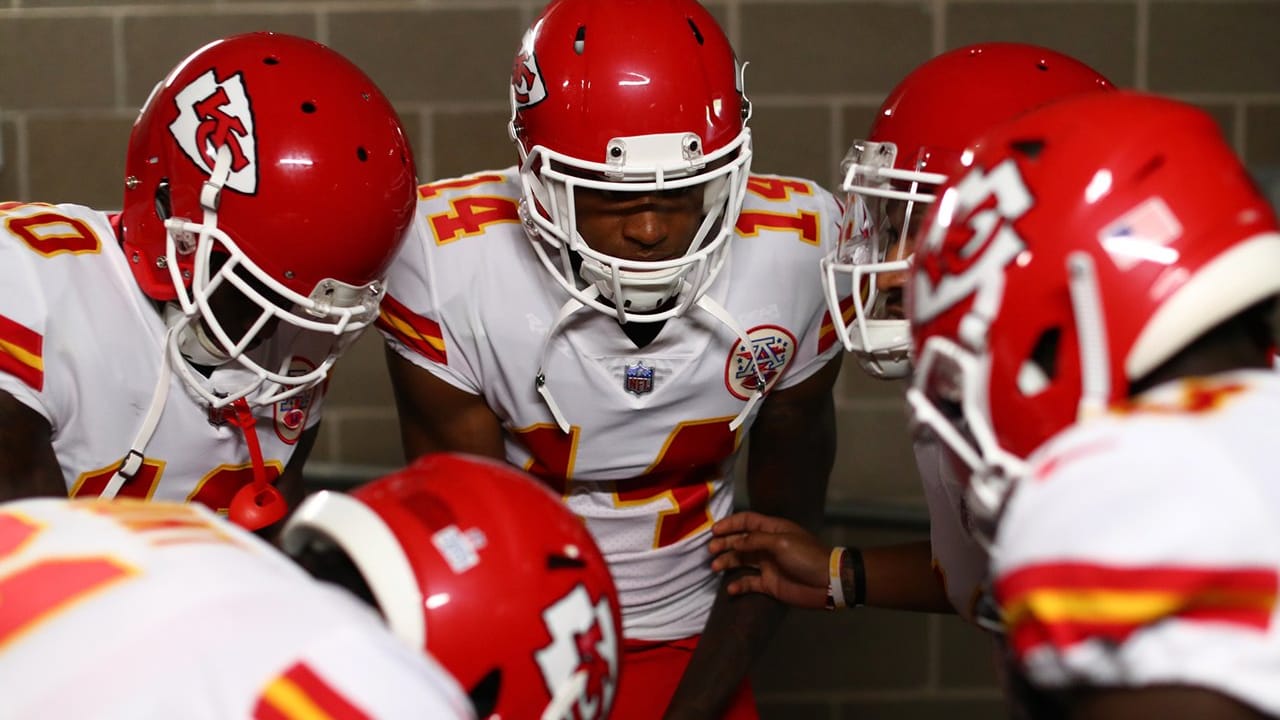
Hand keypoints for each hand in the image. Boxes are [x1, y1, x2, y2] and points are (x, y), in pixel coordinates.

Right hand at [708, 511, 831, 608]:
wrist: (828, 583)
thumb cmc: (806, 557)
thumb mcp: (782, 542)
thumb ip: (756, 540)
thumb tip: (734, 542)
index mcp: (772, 530)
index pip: (747, 521)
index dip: (730, 524)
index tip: (713, 531)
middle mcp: (767, 546)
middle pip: (740, 541)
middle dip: (724, 544)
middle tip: (711, 550)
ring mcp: (767, 565)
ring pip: (741, 561)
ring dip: (727, 562)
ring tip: (715, 567)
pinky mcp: (769, 584)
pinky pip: (749, 582)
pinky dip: (738, 585)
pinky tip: (731, 588)